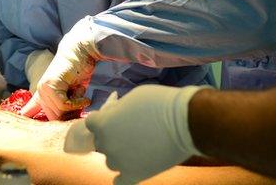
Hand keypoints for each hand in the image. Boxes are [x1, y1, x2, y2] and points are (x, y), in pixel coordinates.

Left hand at [20, 20, 98, 120]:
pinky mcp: (51, 85)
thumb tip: (65, 123)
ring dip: (76, 107)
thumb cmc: (79, 70)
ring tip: (81, 94)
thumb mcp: (72, 92)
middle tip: (81, 104)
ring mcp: (44, 88)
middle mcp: (41, 92)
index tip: (21, 119)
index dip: (26, 116)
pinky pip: (64, 105)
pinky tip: (84, 98)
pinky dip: (77, 104)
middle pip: (54, 118)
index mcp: (43, 93)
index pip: (30, 109)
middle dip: (70, 115)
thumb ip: (66, 106)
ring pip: (60, 112)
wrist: (80, 51)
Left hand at [82, 85, 203, 184]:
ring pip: (111, 162)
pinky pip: (120, 181)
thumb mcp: (132, 98)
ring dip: (119, 155)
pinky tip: (133, 167)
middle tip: (129, 132)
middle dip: (111, 136)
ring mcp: (119, 162)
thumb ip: (117, 111)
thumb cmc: (159, 103)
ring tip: (137, 148)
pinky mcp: (134, 176)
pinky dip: (124, 176)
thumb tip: (113, 117)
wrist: (184, 122)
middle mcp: (106, 144)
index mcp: (102, 124)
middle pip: (101, 143)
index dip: (103, 120)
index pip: (91, 124)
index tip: (114, 118)